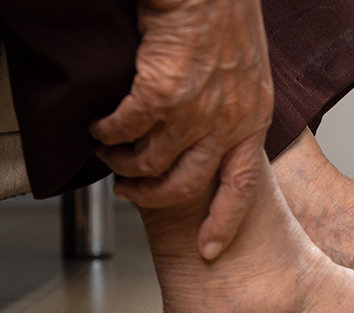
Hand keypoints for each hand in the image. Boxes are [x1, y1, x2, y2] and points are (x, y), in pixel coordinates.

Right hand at [91, 0, 272, 259]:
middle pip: (186, 187)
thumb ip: (236, 110)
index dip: (223, 223)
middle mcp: (228, 123)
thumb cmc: (227, 19)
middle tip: (131, 192)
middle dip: (152, 197)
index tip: (209, 250)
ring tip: (110, 152)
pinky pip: (124, 130)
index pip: (242, 188)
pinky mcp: (160, 93)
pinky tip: (100, 125)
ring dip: (121, 162)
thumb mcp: (250, 75)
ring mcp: (194, 111)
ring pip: (149, 162)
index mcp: (254, 121)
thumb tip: (215, 136)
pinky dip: (106, 133)